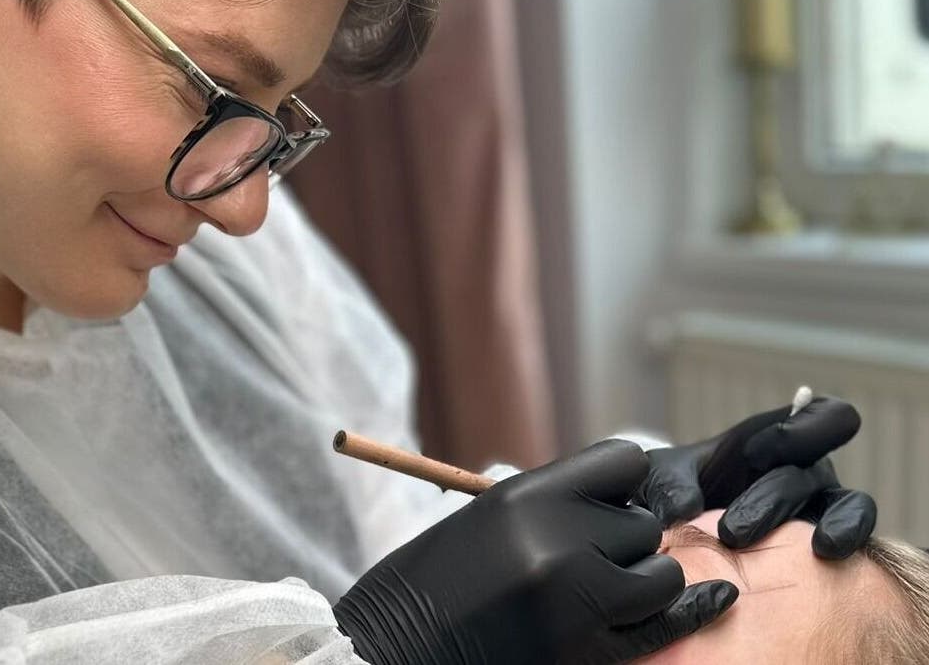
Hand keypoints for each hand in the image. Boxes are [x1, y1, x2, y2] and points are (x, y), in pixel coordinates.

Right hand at [333, 440, 737, 664]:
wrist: (392, 655)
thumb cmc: (426, 588)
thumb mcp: (480, 524)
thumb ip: (545, 508)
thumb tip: (617, 502)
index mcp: (523, 496)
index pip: (623, 461)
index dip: (624, 481)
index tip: (611, 501)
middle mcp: (556, 539)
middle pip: (643, 521)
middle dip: (626, 539)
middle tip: (594, 559)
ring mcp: (576, 598)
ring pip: (661, 571)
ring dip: (645, 579)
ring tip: (608, 591)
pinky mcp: (586, 651)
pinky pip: (663, 622)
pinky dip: (688, 610)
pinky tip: (714, 599)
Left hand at [633, 396, 876, 558]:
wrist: (671, 540)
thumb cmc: (673, 493)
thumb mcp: (660, 479)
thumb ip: (668, 485)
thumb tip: (684, 511)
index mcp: (775, 439)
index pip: (821, 417)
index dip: (804, 427)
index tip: (758, 451)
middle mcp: (805, 471)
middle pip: (807, 473)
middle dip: (771, 499)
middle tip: (729, 533)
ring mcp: (820, 510)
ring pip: (847, 506)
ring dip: (832, 523)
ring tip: (819, 548)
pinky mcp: (823, 548)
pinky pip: (852, 543)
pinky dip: (846, 543)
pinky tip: (825, 558)